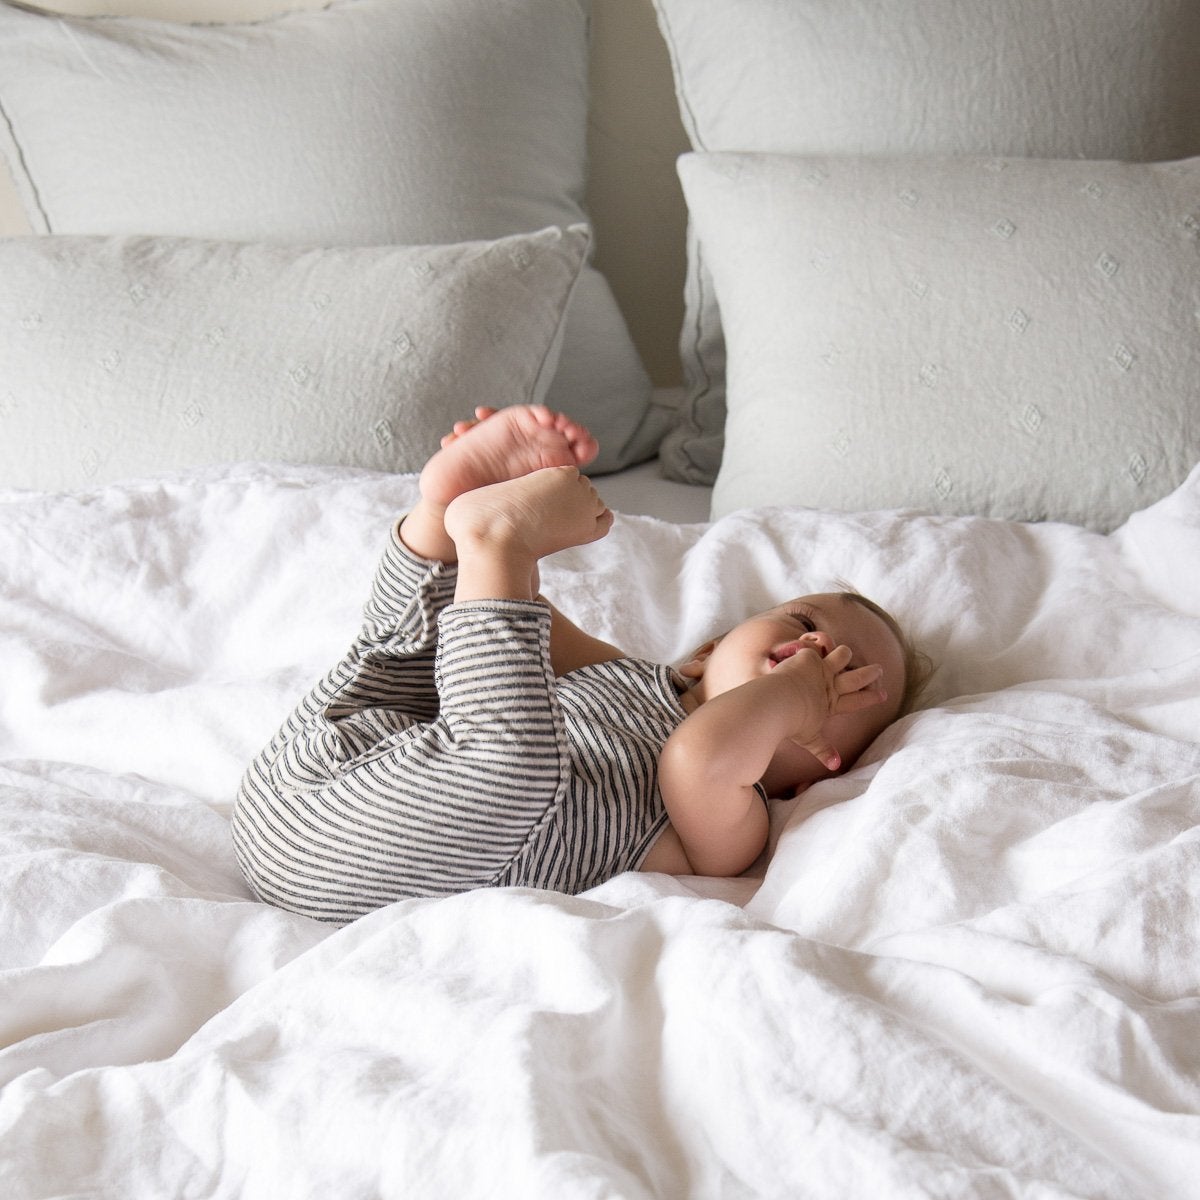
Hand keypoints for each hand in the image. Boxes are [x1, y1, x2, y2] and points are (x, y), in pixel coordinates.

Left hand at [771, 644, 886, 771]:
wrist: (778, 703)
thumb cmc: (791, 724)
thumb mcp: (809, 739)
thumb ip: (823, 750)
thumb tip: (836, 766)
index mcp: (831, 705)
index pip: (856, 701)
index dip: (870, 698)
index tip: (883, 695)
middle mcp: (830, 686)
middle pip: (856, 678)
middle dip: (869, 674)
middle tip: (879, 670)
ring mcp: (822, 670)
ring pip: (842, 655)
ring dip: (844, 654)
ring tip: (845, 653)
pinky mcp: (809, 657)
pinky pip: (816, 646)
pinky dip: (814, 645)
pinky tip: (810, 643)